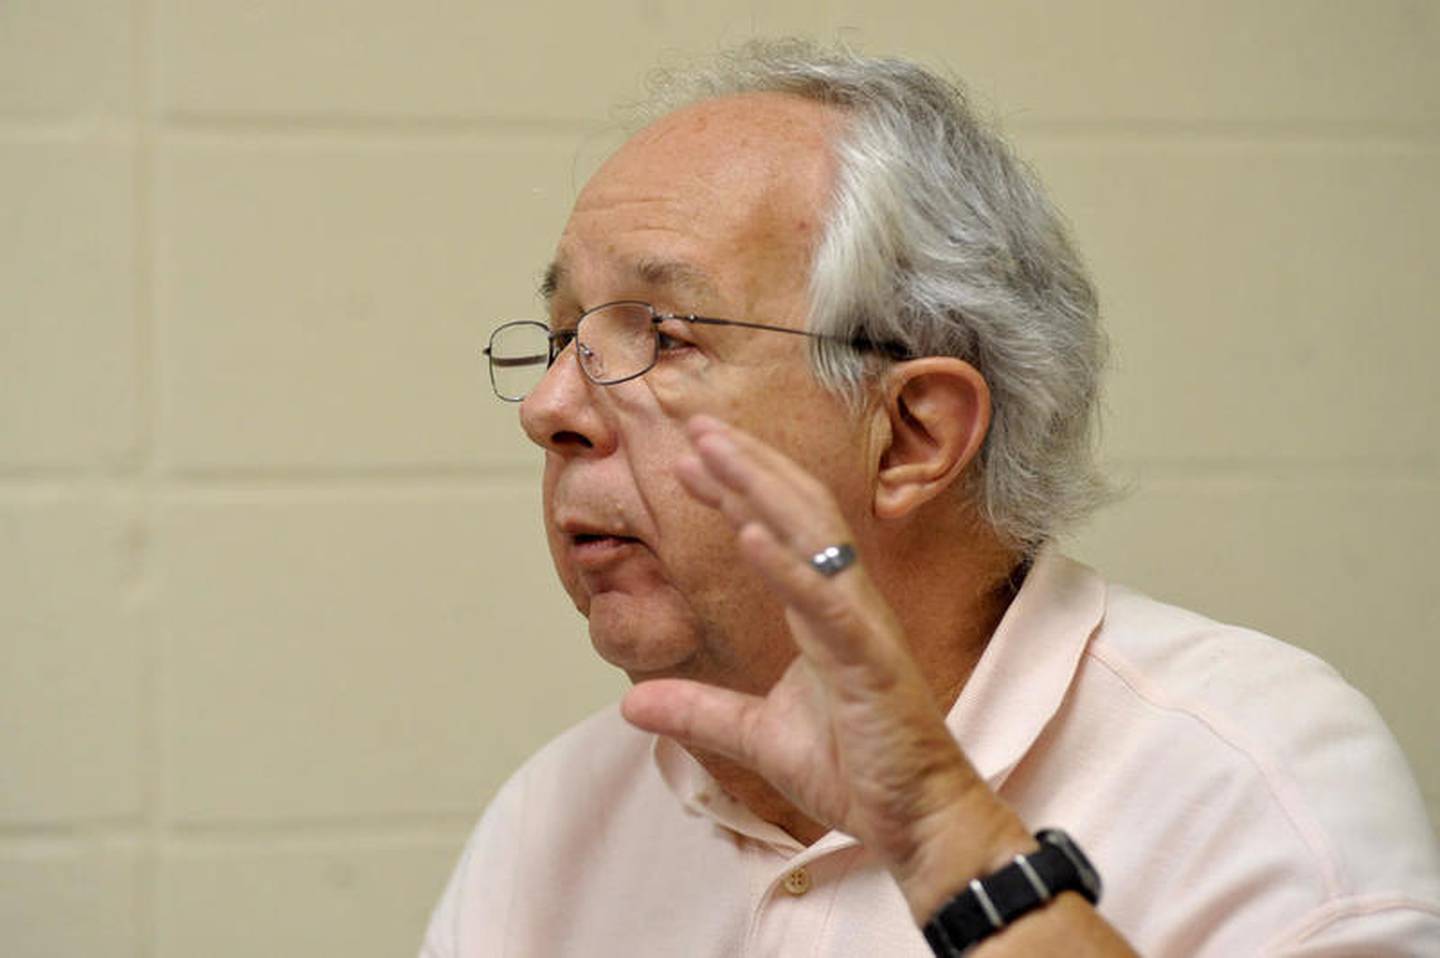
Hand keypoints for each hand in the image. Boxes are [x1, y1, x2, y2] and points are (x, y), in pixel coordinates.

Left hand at [620, 414, 1030, 918]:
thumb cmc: (854, 769)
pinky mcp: (870, 661)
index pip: (775, 530)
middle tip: (696, 425)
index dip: (732, 491)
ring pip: (812, 536)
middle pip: (794, 511)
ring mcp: (861, 626)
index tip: (688, 460)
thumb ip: (698, 711)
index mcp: (821, 611)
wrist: (912, 819)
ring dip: (761, 487)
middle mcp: (844, 603)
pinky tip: (749, 533)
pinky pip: (826, 604)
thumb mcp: (755, 736)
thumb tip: (629, 702)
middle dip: (745, 464)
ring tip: (715, 450)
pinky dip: (788, 565)